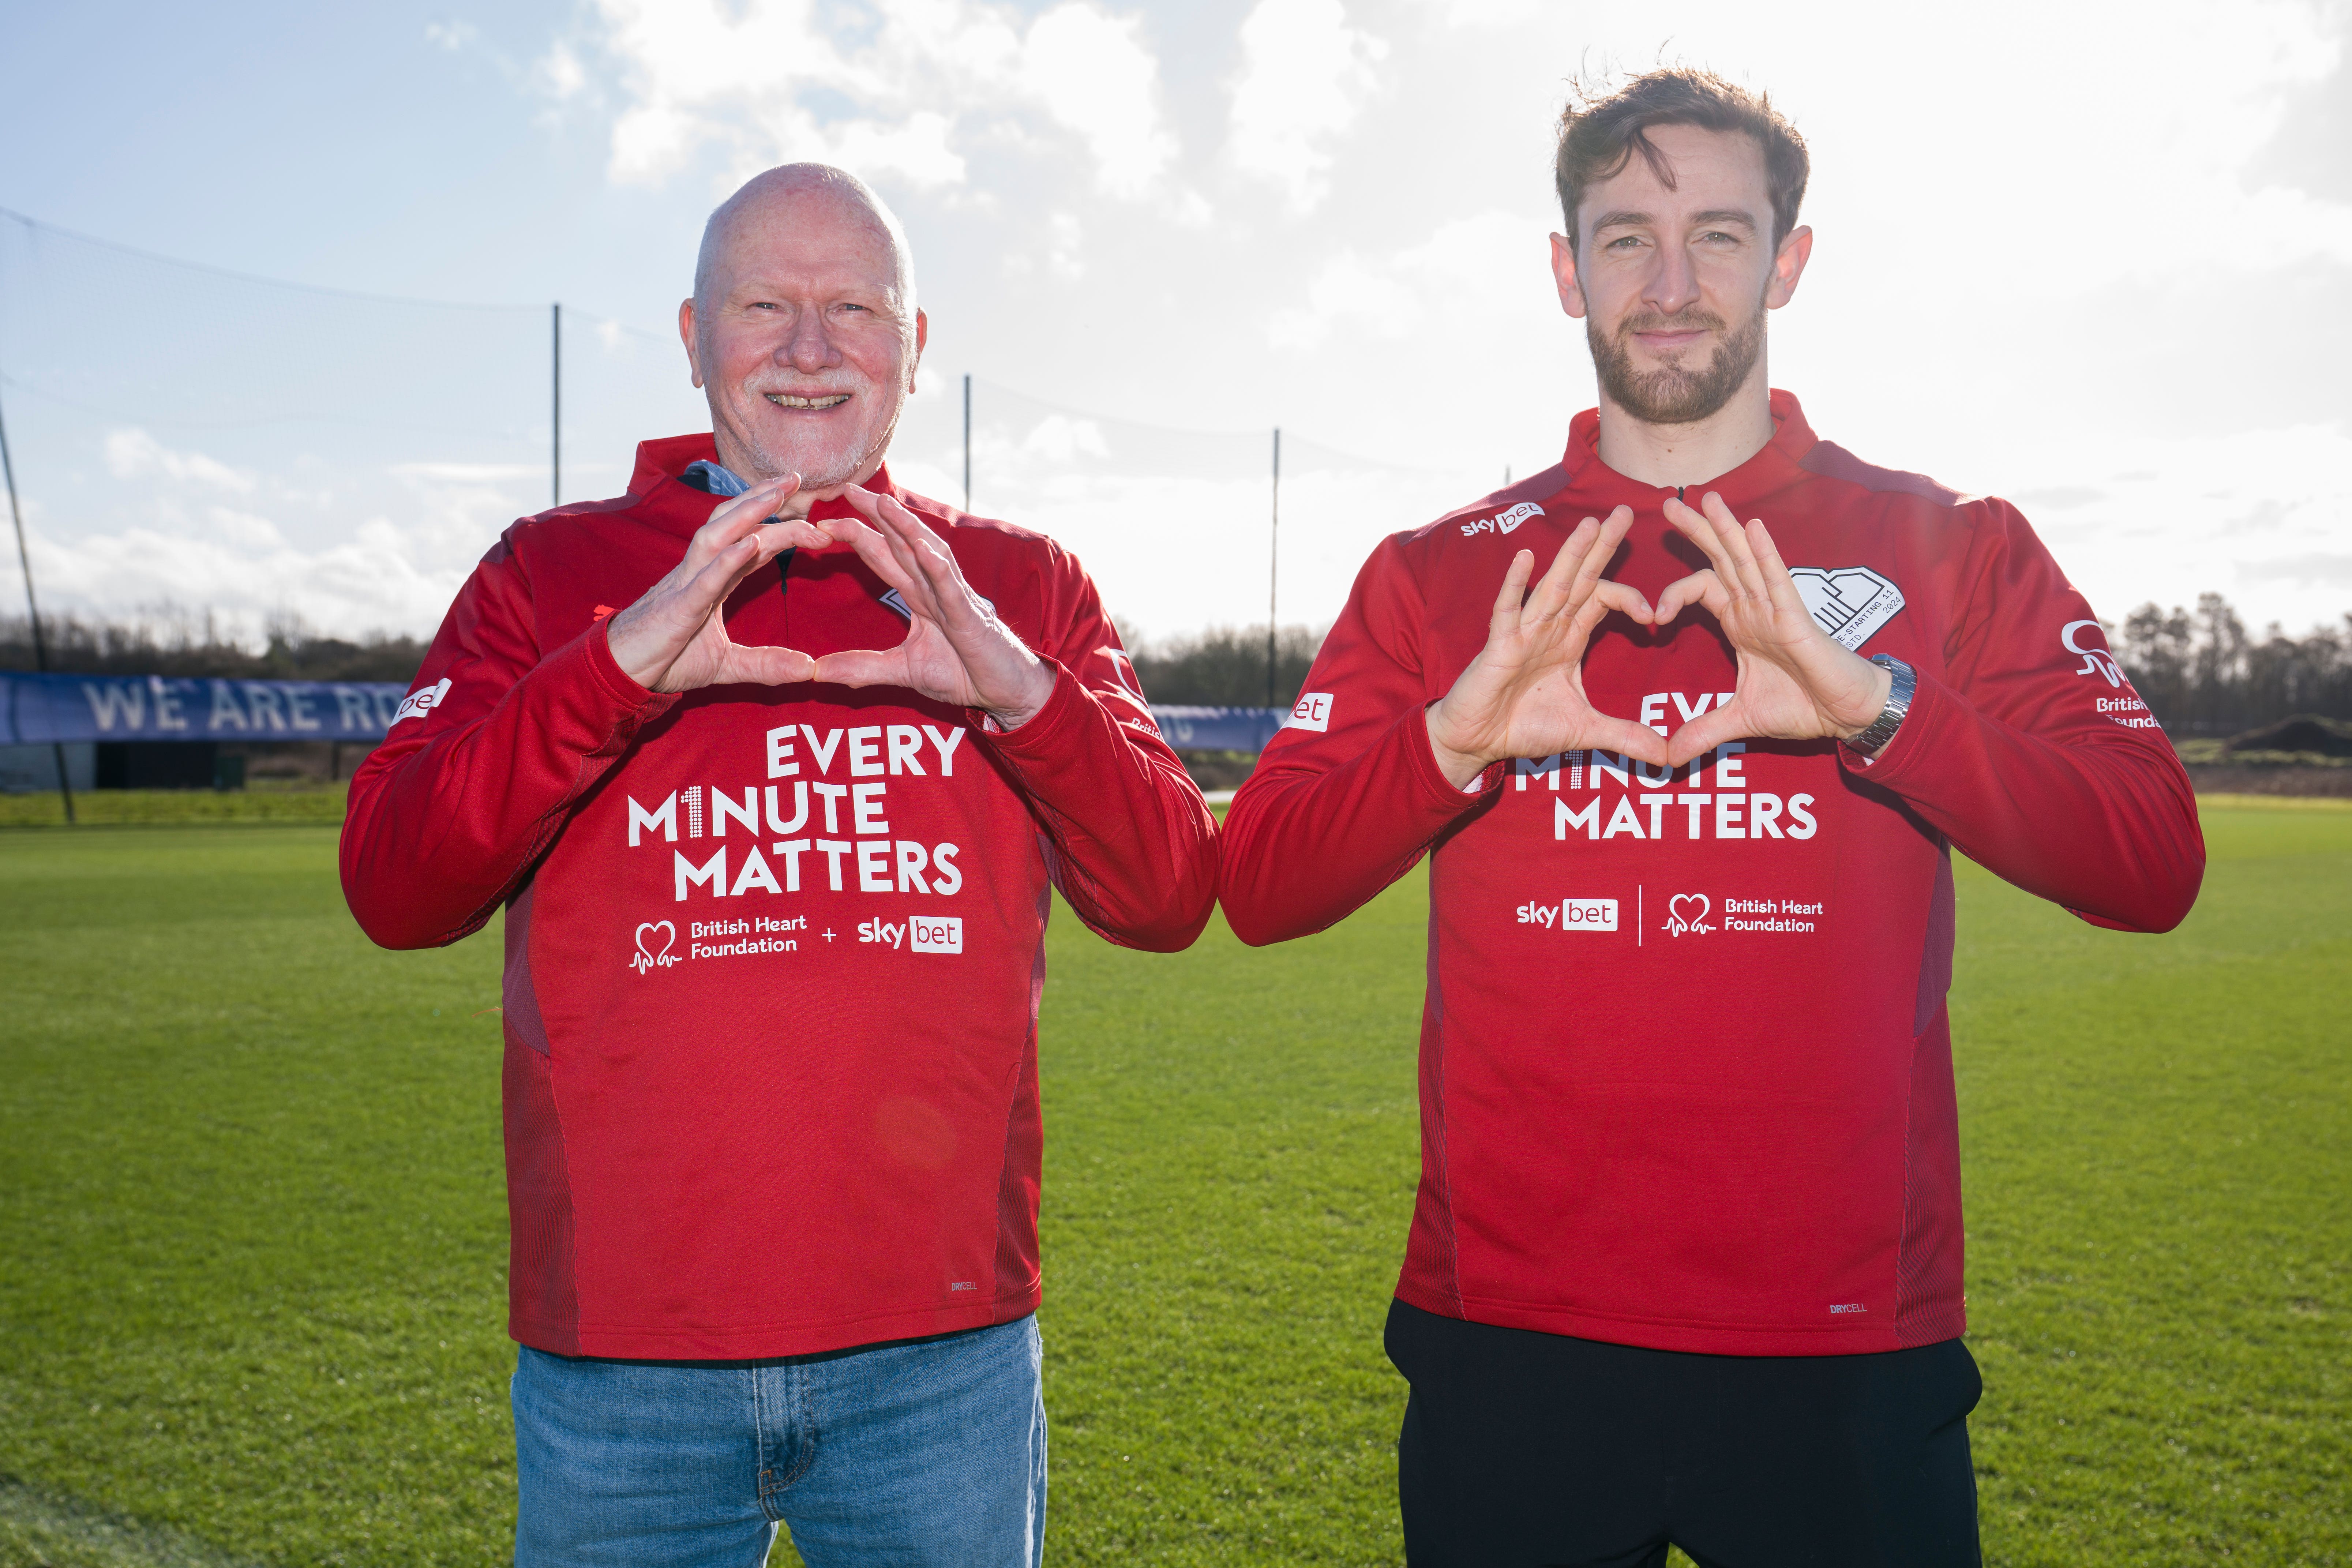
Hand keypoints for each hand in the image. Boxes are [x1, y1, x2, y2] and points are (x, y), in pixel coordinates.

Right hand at [605, 476, 831, 692]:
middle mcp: (699, 573)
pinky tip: (752, 542)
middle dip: (762, 498)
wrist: (622, 675)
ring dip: (747, 513)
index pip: (749, 542)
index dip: (778, 525)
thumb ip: (767, 664)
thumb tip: (809, 669)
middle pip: (732, 524)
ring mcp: (686, 586)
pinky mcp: (677, 609)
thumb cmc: (667, 660)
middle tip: (797, 478)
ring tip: (777, 495)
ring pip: (716, 537)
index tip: (813, 517)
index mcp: (712, 580)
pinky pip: (704, 579)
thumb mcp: (727, 665)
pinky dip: (728, 559)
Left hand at [812, 485, 1056, 725]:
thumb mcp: (903, 671)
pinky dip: (938, 568)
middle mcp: (935, 589)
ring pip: (929, 554)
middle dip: (878, 514)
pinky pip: (952, 589)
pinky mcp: (970, 619)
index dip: (859, 536)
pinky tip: (924, 550)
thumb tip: (817, 672)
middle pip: (903, 543)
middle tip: (848, 487)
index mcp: (920, 596)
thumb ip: (862, 667)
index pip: (885, 557)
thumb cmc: (963, 674)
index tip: (824, 520)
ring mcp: (955, 599)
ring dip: (907, 528)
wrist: (1004, 692)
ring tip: (883, 503)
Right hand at [1423, 507, 1667, 787]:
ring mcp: (1522, 632)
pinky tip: (1526, 558)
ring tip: (1590, 524)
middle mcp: (1548, 628)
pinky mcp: (1498, 646)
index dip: (1629, 597)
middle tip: (1626, 511)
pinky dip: (1515, 585)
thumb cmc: (1523, 726)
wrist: (1479, 741)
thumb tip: (1666, 757)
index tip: (1655, 614)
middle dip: (1602, 547)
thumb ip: (1624, 736)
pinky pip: (1507, 611)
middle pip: (1580, 579)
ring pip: (1551, 586)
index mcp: (1568, 639)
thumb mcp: (1584, 731)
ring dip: (1570, 555)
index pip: (1601, 601)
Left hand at [1651, 491, 1892, 763]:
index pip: (1702, 589)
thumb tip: (1668, 756)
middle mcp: (1756, 607)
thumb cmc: (1803, 706)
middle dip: (1697, 531)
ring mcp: (1777, 608)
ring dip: (1727, 528)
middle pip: (1721, 559)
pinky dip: (1765, 552)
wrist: (1844, 714)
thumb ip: (1703, 731)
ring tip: (1707, 498)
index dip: (1673, 593)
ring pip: (1746, 559)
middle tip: (1668, 502)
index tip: (1651, 617)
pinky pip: (1777, 578)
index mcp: (1741, 622)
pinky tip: (1752, 526)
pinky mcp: (1796, 617)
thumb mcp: (1741, 720)